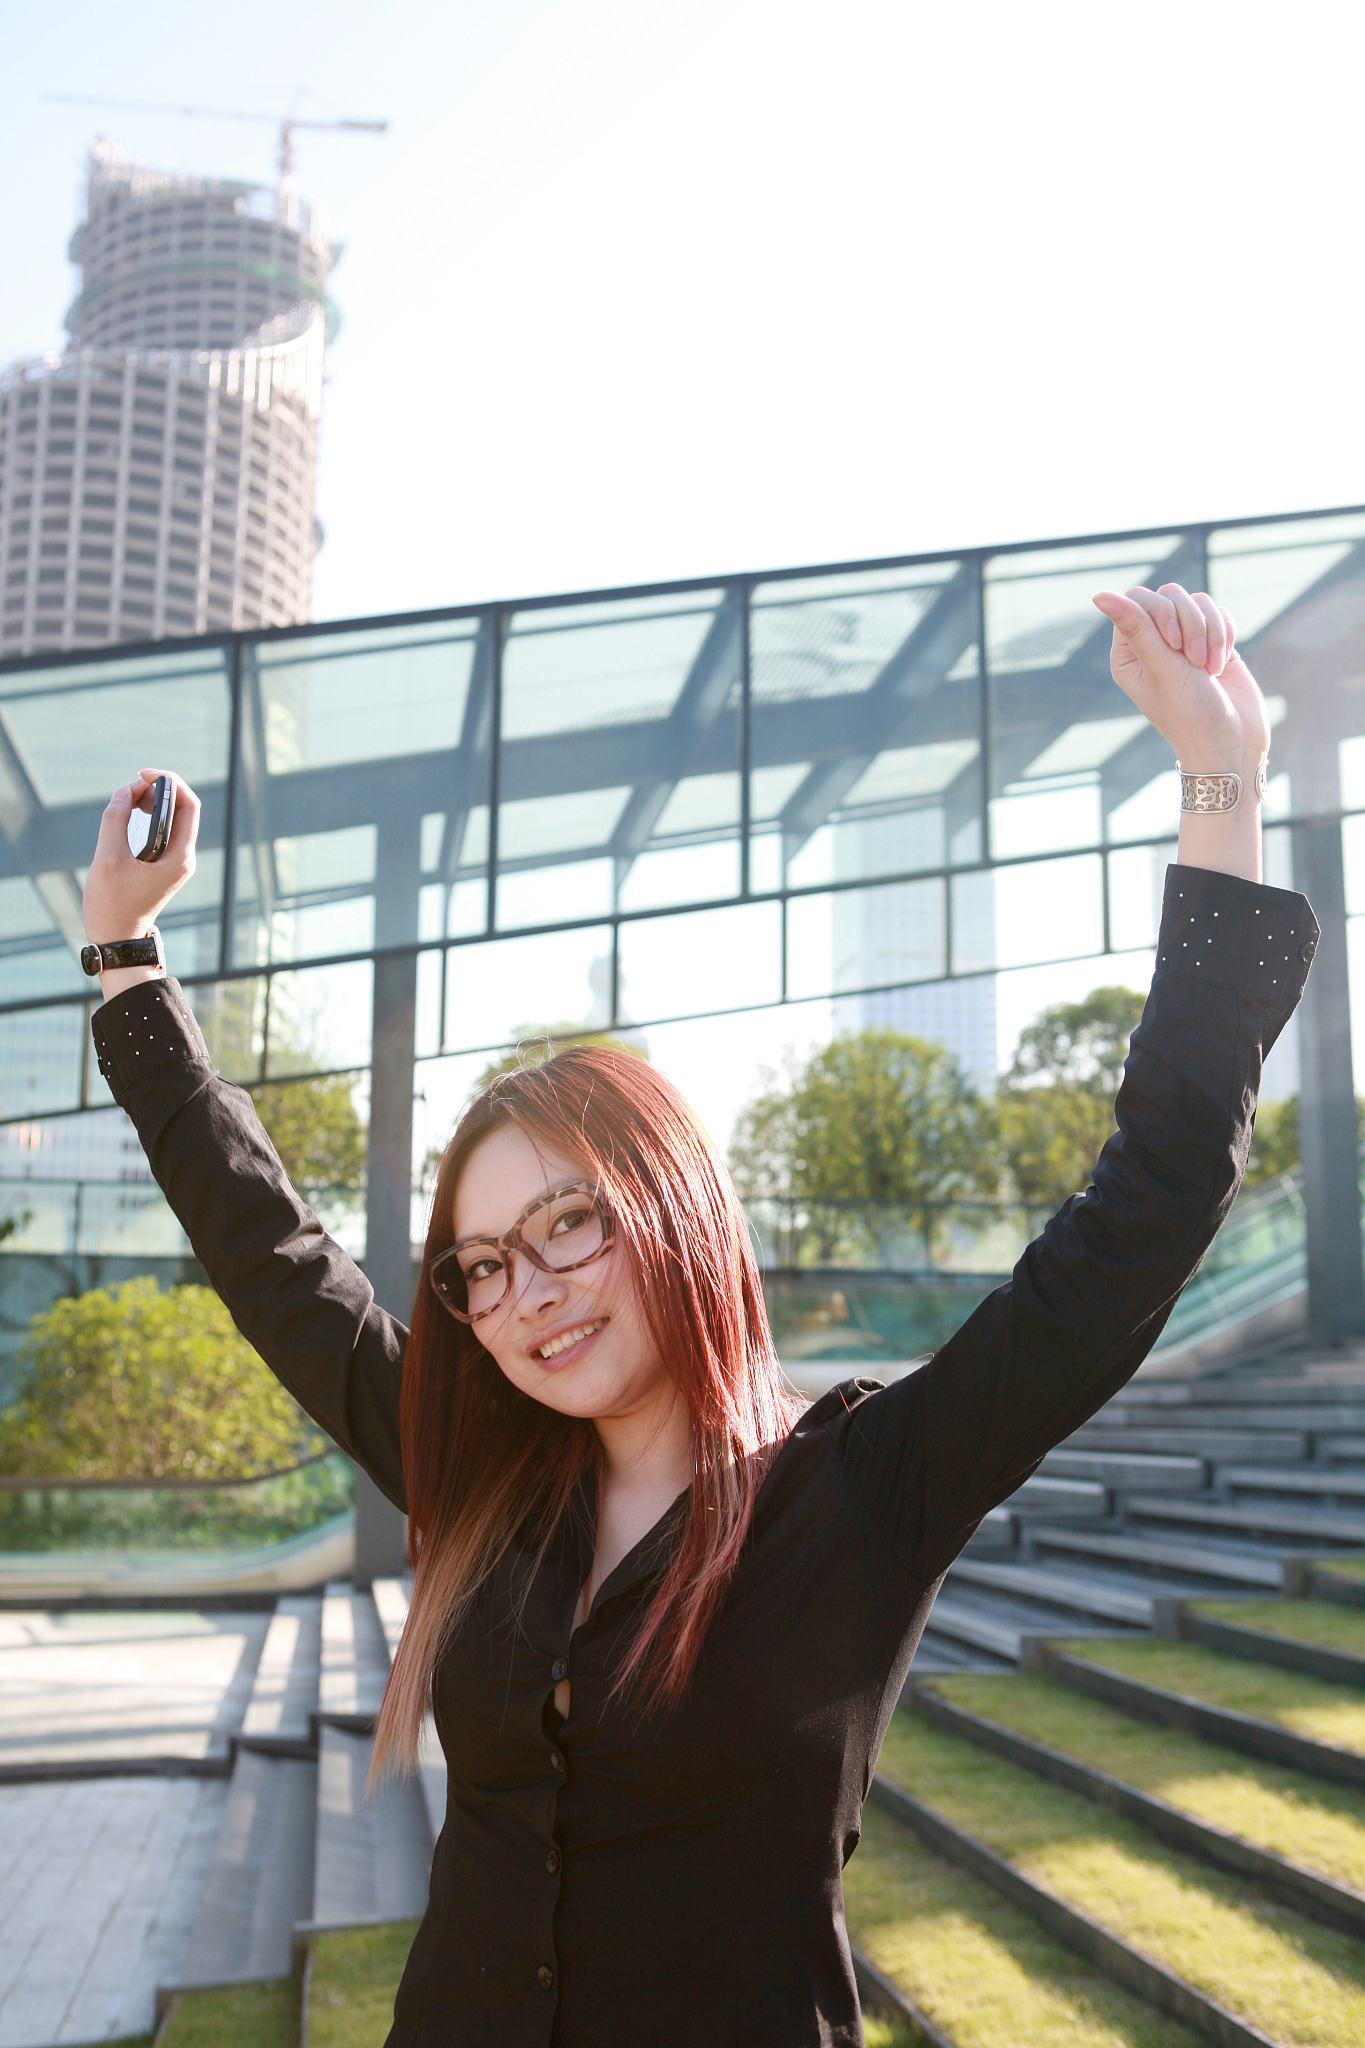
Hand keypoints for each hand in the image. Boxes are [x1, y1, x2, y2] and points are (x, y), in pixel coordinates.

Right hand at [83, 769, 200, 944]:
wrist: (118, 939)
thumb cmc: (112, 905)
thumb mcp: (108, 858)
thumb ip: (116, 818)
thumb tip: (126, 789)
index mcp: (179, 856)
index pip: (188, 805)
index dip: (169, 782)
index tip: (143, 775)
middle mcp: (184, 857)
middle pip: (184, 808)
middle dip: (160, 790)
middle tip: (133, 786)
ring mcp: (175, 862)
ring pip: (174, 818)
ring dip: (154, 802)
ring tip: (130, 799)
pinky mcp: (164, 865)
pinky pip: (164, 830)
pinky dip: (150, 816)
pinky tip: (132, 813)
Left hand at [1091, 582, 1270, 774]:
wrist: (1232, 742)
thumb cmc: (1189, 712)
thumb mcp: (1161, 668)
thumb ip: (1136, 627)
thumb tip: (1099, 594)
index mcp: (1128, 652)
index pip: (1138, 599)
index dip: (1161, 613)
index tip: (1174, 646)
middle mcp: (1153, 643)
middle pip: (1170, 596)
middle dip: (1190, 623)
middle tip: (1194, 662)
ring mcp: (1184, 641)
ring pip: (1198, 602)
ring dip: (1210, 632)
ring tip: (1210, 669)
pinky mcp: (1212, 642)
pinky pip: (1219, 613)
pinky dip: (1225, 635)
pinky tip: (1222, 666)